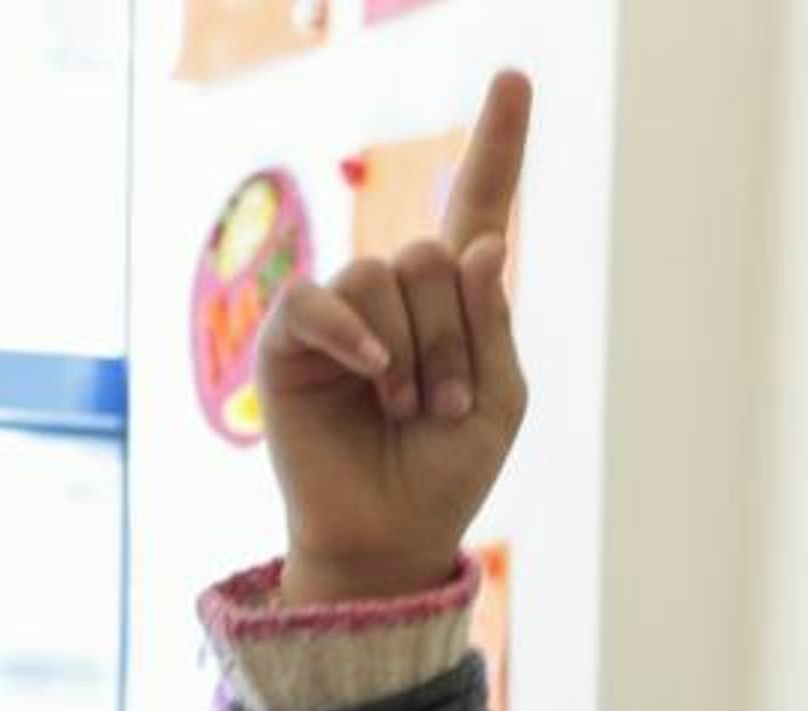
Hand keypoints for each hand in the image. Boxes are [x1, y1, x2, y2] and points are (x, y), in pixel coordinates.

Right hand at [257, 70, 529, 607]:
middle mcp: (395, 292)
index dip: (498, 142)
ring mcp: (340, 311)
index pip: (477, 203)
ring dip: (412, 353)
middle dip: (452, 336)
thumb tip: (478, 244)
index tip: (516, 77)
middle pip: (429, 255)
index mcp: (455, 299)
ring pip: (382, 278)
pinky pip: (321, 301)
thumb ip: (491, 322)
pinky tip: (374, 378)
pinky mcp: (290, 337)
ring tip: (408, 410)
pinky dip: (354, 338)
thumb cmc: (445, 471)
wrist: (387, 536)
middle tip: (445, 405)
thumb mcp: (498, 399)